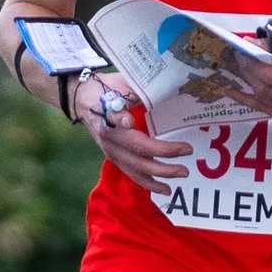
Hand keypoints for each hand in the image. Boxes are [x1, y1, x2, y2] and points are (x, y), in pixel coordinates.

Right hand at [80, 90, 194, 189]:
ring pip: (135, 169)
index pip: (117, 121)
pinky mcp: (115, 158)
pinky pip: (133, 174)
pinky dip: (149, 183)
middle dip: (161, 157)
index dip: (122, 120)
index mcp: (107, 117)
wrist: (84, 101)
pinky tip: (165, 189)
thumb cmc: (104, 89)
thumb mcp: (116, 82)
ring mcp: (111, 152)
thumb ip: (131, 89)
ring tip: (183, 174)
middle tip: (187, 152)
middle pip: (134, 153)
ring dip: (159, 175)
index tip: (130, 121)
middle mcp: (109, 140)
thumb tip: (151, 90)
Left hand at [245, 32, 271, 118]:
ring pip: (263, 100)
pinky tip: (238, 91)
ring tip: (240, 70)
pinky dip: (251, 99)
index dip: (253, 66)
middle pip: (265, 89)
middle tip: (239, 59)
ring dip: (249, 84)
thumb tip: (250, 43)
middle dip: (249, 73)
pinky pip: (267, 109)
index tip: (243, 53)